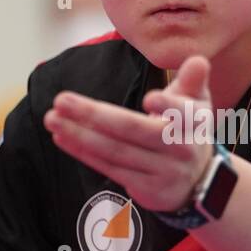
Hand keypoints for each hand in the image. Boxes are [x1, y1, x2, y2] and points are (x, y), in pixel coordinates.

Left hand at [43, 54, 214, 211]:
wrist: (198, 181)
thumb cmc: (189, 131)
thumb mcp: (197, 104)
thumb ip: (194, 80)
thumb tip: (198, 60)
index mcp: (193, 122)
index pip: (182, 113)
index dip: (168, 106)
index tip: (150, 98)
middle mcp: (180, 148)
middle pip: (134, 130)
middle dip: (95, 115)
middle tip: (62, 100)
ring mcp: (162, 172)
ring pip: (116, 152)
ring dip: (80, 135)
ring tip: (52, 118)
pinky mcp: (146, 190)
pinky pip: (110, 168)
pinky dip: (84, 153)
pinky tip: (62, 137)